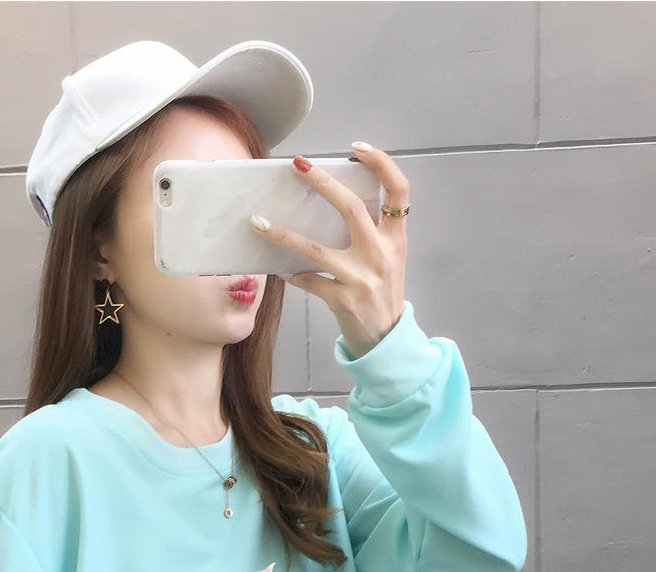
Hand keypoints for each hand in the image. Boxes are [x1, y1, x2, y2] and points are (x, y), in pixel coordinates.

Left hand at [250, 144, 409, 357]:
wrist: (388, 339)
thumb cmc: (384, 293)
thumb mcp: (390, 258)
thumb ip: (373, 232)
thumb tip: (335, 201)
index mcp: (395, 239)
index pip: (398, 191)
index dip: (381, 164)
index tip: (356, 149)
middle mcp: (381, 255)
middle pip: (351, 208)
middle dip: (322, 183)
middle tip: (297, 165)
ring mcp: (361, 279)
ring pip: (315, 249)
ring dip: (283, 234)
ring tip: (257, 222)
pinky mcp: (343, 301)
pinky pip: (308, 281)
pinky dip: (291, 274)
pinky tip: (277, 268)